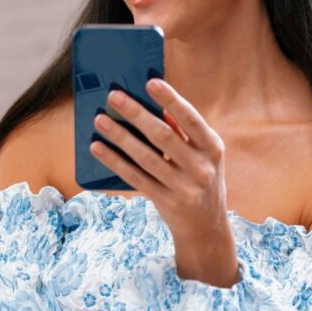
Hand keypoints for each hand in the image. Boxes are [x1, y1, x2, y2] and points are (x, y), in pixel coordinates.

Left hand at [90, 78, 238, 285]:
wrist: (207, 228)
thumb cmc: (199, 179)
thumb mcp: (202, 156)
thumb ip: (182, 132)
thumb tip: (153, 103)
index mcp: (213, 148)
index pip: (191, 119)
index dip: (171, 99)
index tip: (150, 82)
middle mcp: (202, 168)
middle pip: (163, 136)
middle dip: (136, 114)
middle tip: (113, 96)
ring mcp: (184, 187)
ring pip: (145, 157)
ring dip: (119, 136)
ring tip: (99, 120)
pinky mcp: (165, 202)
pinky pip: (135, 178)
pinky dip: (114, 161)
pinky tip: (98, 148)